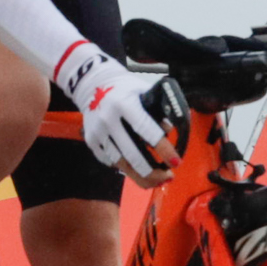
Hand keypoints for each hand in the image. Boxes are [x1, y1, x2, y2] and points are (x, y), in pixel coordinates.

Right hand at [55, 42, 180, 183]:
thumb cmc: (124, 89)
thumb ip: (157, 110)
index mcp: (125, 104)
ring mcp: (98, 132)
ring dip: (139, 176)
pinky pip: (110, 161)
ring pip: (120, 163)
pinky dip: (125, 169)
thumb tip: (168, 132)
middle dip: (152, 172)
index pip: (146, 130)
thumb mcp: (143, 92)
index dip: (162, 149)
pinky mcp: (91, 141)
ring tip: (155, 181)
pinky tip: (137, 171)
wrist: (91, 84)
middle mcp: (109, 119)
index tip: (176, 162)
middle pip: (131, 154)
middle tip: (168, 177)